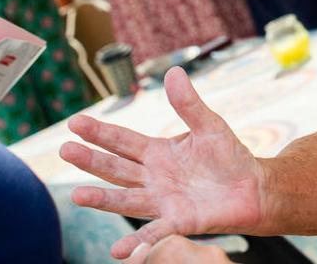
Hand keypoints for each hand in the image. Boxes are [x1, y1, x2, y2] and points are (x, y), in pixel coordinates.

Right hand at [60, 68, 265, 259]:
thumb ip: (188, 103)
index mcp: (158, 152)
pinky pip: (154, 232)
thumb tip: (174, 71)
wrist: (252, 187)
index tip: (73, 123)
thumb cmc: (229, 156)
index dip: (99, 133)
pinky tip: (119, 250)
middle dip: (91, 160)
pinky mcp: (178, 221)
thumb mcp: (209, 124)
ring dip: (102, 199)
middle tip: (64, 150)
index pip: (122, 141)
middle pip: (116, 168)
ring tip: (77, 195)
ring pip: (125, 199)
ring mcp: (162, 201)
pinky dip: (136, 243)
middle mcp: (153, 177)